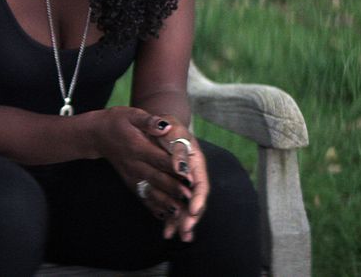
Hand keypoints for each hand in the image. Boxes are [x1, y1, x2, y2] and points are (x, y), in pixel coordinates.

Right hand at [92, 108, 193, 225]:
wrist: (97, 134)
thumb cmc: (116, 121)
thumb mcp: (131, 114)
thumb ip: (148, 121)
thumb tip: (164, 126)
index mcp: (137, 146)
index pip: (158, 158)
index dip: (174, 166)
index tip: (188, 175)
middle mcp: (134, 163)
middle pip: (156, 177)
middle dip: (173, 188)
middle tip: (190, 197)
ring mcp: (131, 175)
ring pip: (149, 191)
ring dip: (165, 202)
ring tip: (180, 211)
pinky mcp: (130, 182)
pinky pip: (142, 196)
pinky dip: (153, 207)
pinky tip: (165, 216)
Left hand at [157, 127, 208, 241]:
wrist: (159, 125)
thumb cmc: (167, 126)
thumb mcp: (173, 130)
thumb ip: (177, 148)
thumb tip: (182, 168)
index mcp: (196, 163)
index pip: (201, 184)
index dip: (198, 199)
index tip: (193, 211)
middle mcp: (192, 176)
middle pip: (195, 200)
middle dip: (191, 216)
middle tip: (184, 231)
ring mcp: (183, 183)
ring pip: (185, 206)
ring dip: (182, 222)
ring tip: (176, 236)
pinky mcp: (173, 187)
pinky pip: (174, 205)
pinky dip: (171, 218)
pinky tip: (167, 231)